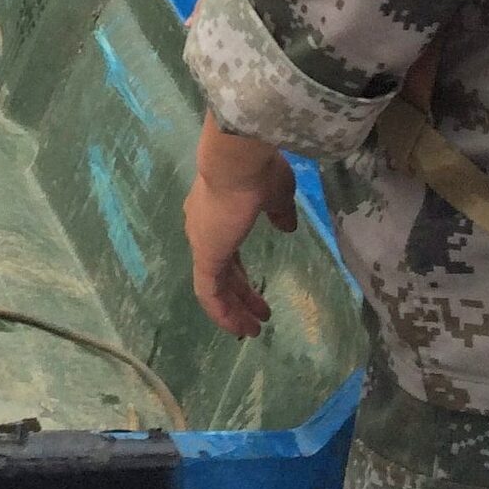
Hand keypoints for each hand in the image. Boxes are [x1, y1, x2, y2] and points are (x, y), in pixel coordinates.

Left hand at [184, 117, 296, 339]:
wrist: (237, 159)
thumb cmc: (258, 171)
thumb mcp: (277, 193)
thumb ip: (279, 211)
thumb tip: (286, 226)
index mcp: (217, 212)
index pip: (227, 250)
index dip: (240, 272)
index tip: (256, 289)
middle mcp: (203, 229)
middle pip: (222, 271)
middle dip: (241, 295)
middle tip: (261, 313)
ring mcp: (202, 242)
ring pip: (214, 286)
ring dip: (233, 309)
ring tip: (253, 329)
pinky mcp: (206, 255)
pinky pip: (209, 292)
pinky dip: (222, 312)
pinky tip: (240, 328)